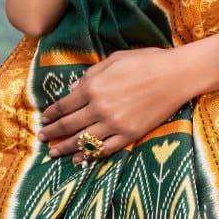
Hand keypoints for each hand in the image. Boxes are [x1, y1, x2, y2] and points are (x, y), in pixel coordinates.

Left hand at [38, 47, 194, 161]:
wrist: (176, 75)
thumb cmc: (146, 61)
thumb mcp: (113, 59)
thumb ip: (90, 75)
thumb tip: (73, 89)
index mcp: (93, 87)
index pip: (64, 105)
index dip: (51, 114)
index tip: (43, 119)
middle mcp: (99, 108)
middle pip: (68, 125)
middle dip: (52, 132)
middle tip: (41, 138)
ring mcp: (114, 124)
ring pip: (82, 141)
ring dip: (64, 148)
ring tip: (52, 153)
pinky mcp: (129, 135)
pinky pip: (104, 149)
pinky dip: (89, 156)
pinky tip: (79, 159)